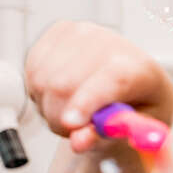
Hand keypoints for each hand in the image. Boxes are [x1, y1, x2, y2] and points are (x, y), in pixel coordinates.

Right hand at [24, 21, 172, 153]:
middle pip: (64, 85)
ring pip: (42, 81)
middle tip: (74, 130)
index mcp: (140, 71)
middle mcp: (110, 44)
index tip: (70, 124)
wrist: (134, 81)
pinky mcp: (60, 31)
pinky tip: (62, 93)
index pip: (112, 80)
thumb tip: (78, 141)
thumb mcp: (130, 133)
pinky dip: (40, 92)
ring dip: (50, 108)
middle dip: (60, 119)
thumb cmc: (136, 108)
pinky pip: (32, 72)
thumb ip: (105, 137)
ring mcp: (83, 33)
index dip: (87, 102)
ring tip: (74, 110)